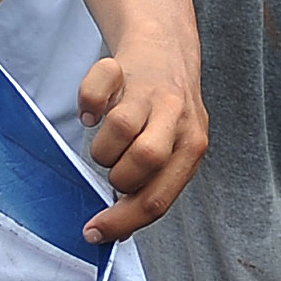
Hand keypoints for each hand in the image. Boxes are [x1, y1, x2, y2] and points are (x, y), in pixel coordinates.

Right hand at [77, 35, 203, 241]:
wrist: (166, 47)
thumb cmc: (166, 111)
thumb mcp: (174, 149)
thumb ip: (154, 185)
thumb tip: (120, 230)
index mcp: (192, 148)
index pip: (158, 198)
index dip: (122, 221)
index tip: (94, 232)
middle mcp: (177, 119)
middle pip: (145, 160)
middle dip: (119, 177)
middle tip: (115, 169)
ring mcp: (151, 92)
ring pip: (121, 128)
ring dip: (102, 148)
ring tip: (107, 143)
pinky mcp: (124, 69)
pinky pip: (95, 93)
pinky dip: (87, 105)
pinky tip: (93, 112)